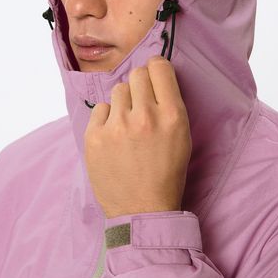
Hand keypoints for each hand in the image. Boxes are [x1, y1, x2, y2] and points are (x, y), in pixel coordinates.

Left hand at [84, 55, 191, 218]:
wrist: (143, 210)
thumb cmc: (166, 173)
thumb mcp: (182, 137)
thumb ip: (170, 104)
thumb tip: (154, 75)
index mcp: (172, 115)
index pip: (159, 67)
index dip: (155, 69)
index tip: (153, 75)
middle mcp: (145, 116)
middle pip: (136, 74)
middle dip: (139, 85)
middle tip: (140, 104)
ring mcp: (117, 126)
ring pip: (117, 90)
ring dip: (123, 102)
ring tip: (127, 125)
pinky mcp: (95, 137)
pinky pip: (100, 108)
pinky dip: (106, 119)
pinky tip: (114, 137)